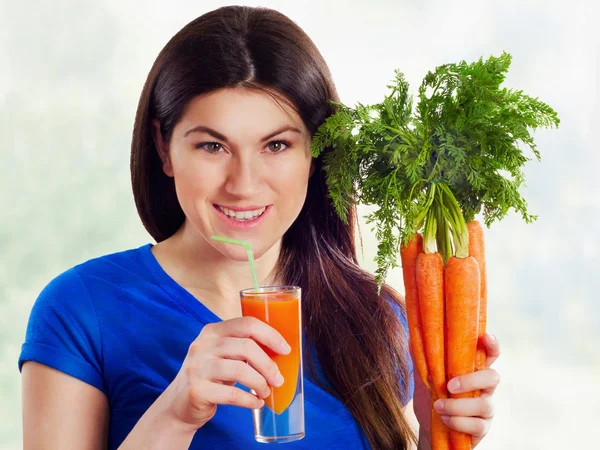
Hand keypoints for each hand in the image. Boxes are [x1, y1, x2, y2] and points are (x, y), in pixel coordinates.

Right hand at [161, 317, 290, 429]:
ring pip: (240, 370)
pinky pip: (231, 394)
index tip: (285, 349)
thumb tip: (280, 350)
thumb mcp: (223, 355)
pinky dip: (249, 400)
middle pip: (246, 347)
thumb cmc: (210, 376)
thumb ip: (243, 347)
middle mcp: (203, 345)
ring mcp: (197, 367)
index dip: (270, 335)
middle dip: (268, 364)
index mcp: (212, 331)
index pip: (247, 323)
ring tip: (265, 391)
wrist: (179, 404)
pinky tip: (256, 403)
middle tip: (278, 379)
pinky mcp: (197, 390)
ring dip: (260, 383)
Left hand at [433, 333, 500, 447]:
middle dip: (471, 381)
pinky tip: (444, 419)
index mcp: (473, 369)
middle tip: (448, 386)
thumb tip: (412, 338)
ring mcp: (486, 407)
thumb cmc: (431, 396)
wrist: (428, 426)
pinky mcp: (483, 427)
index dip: (492, 346)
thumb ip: (422, 359)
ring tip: (437, 406)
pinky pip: (478, 426)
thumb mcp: (423, 377)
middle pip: (493, 377)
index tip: (486, 337)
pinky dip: (458, 422)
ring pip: (484, 405)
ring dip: (457, 406)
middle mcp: (484, 387)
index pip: (490, 355)